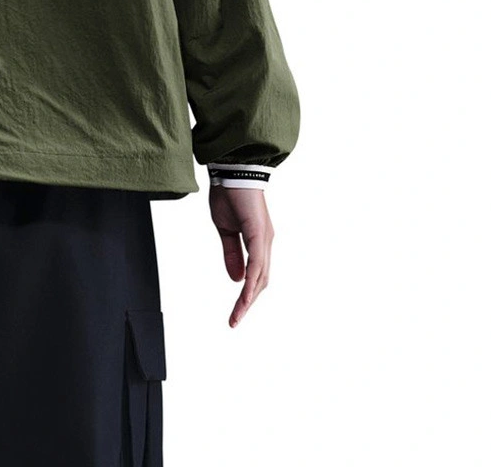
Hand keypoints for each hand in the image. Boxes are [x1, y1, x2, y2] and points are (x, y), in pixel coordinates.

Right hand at [208, 185, 273, 327]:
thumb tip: (237, 280)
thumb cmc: (228, 195)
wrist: (231, 170)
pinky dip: (252, 281)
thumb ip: (232, 253)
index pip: (256, 274)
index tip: (235, 313)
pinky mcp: (259, 233)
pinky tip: (245, 295)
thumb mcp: (225, 229)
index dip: (247, 294)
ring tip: (237, 315)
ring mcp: (264, 238)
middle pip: (262, 281)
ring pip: (261, 276)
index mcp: (258, 241)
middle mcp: (265, 242)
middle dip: (248, 303)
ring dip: (249, 298)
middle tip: (235, 320)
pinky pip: (257, 263)